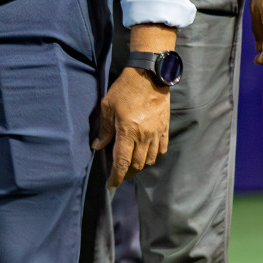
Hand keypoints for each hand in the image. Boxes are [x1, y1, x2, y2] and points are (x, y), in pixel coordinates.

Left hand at [92, 68, 169, 187]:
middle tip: (119, 175)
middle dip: (127, 173)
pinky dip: (154, 156)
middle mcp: (144, 136)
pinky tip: (147, 156)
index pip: (122, 161)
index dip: (117, 176)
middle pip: (137, 164)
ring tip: (131, 166)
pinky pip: (161, 149)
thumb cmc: (124, 89)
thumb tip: (97, 146)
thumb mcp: (107, 106)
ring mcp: (157, 133)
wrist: (149, 77)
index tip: (111, 185)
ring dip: (140, 166)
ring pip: (150, 159)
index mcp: (128, 131)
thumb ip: (104, 129)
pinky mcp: (165, 129)